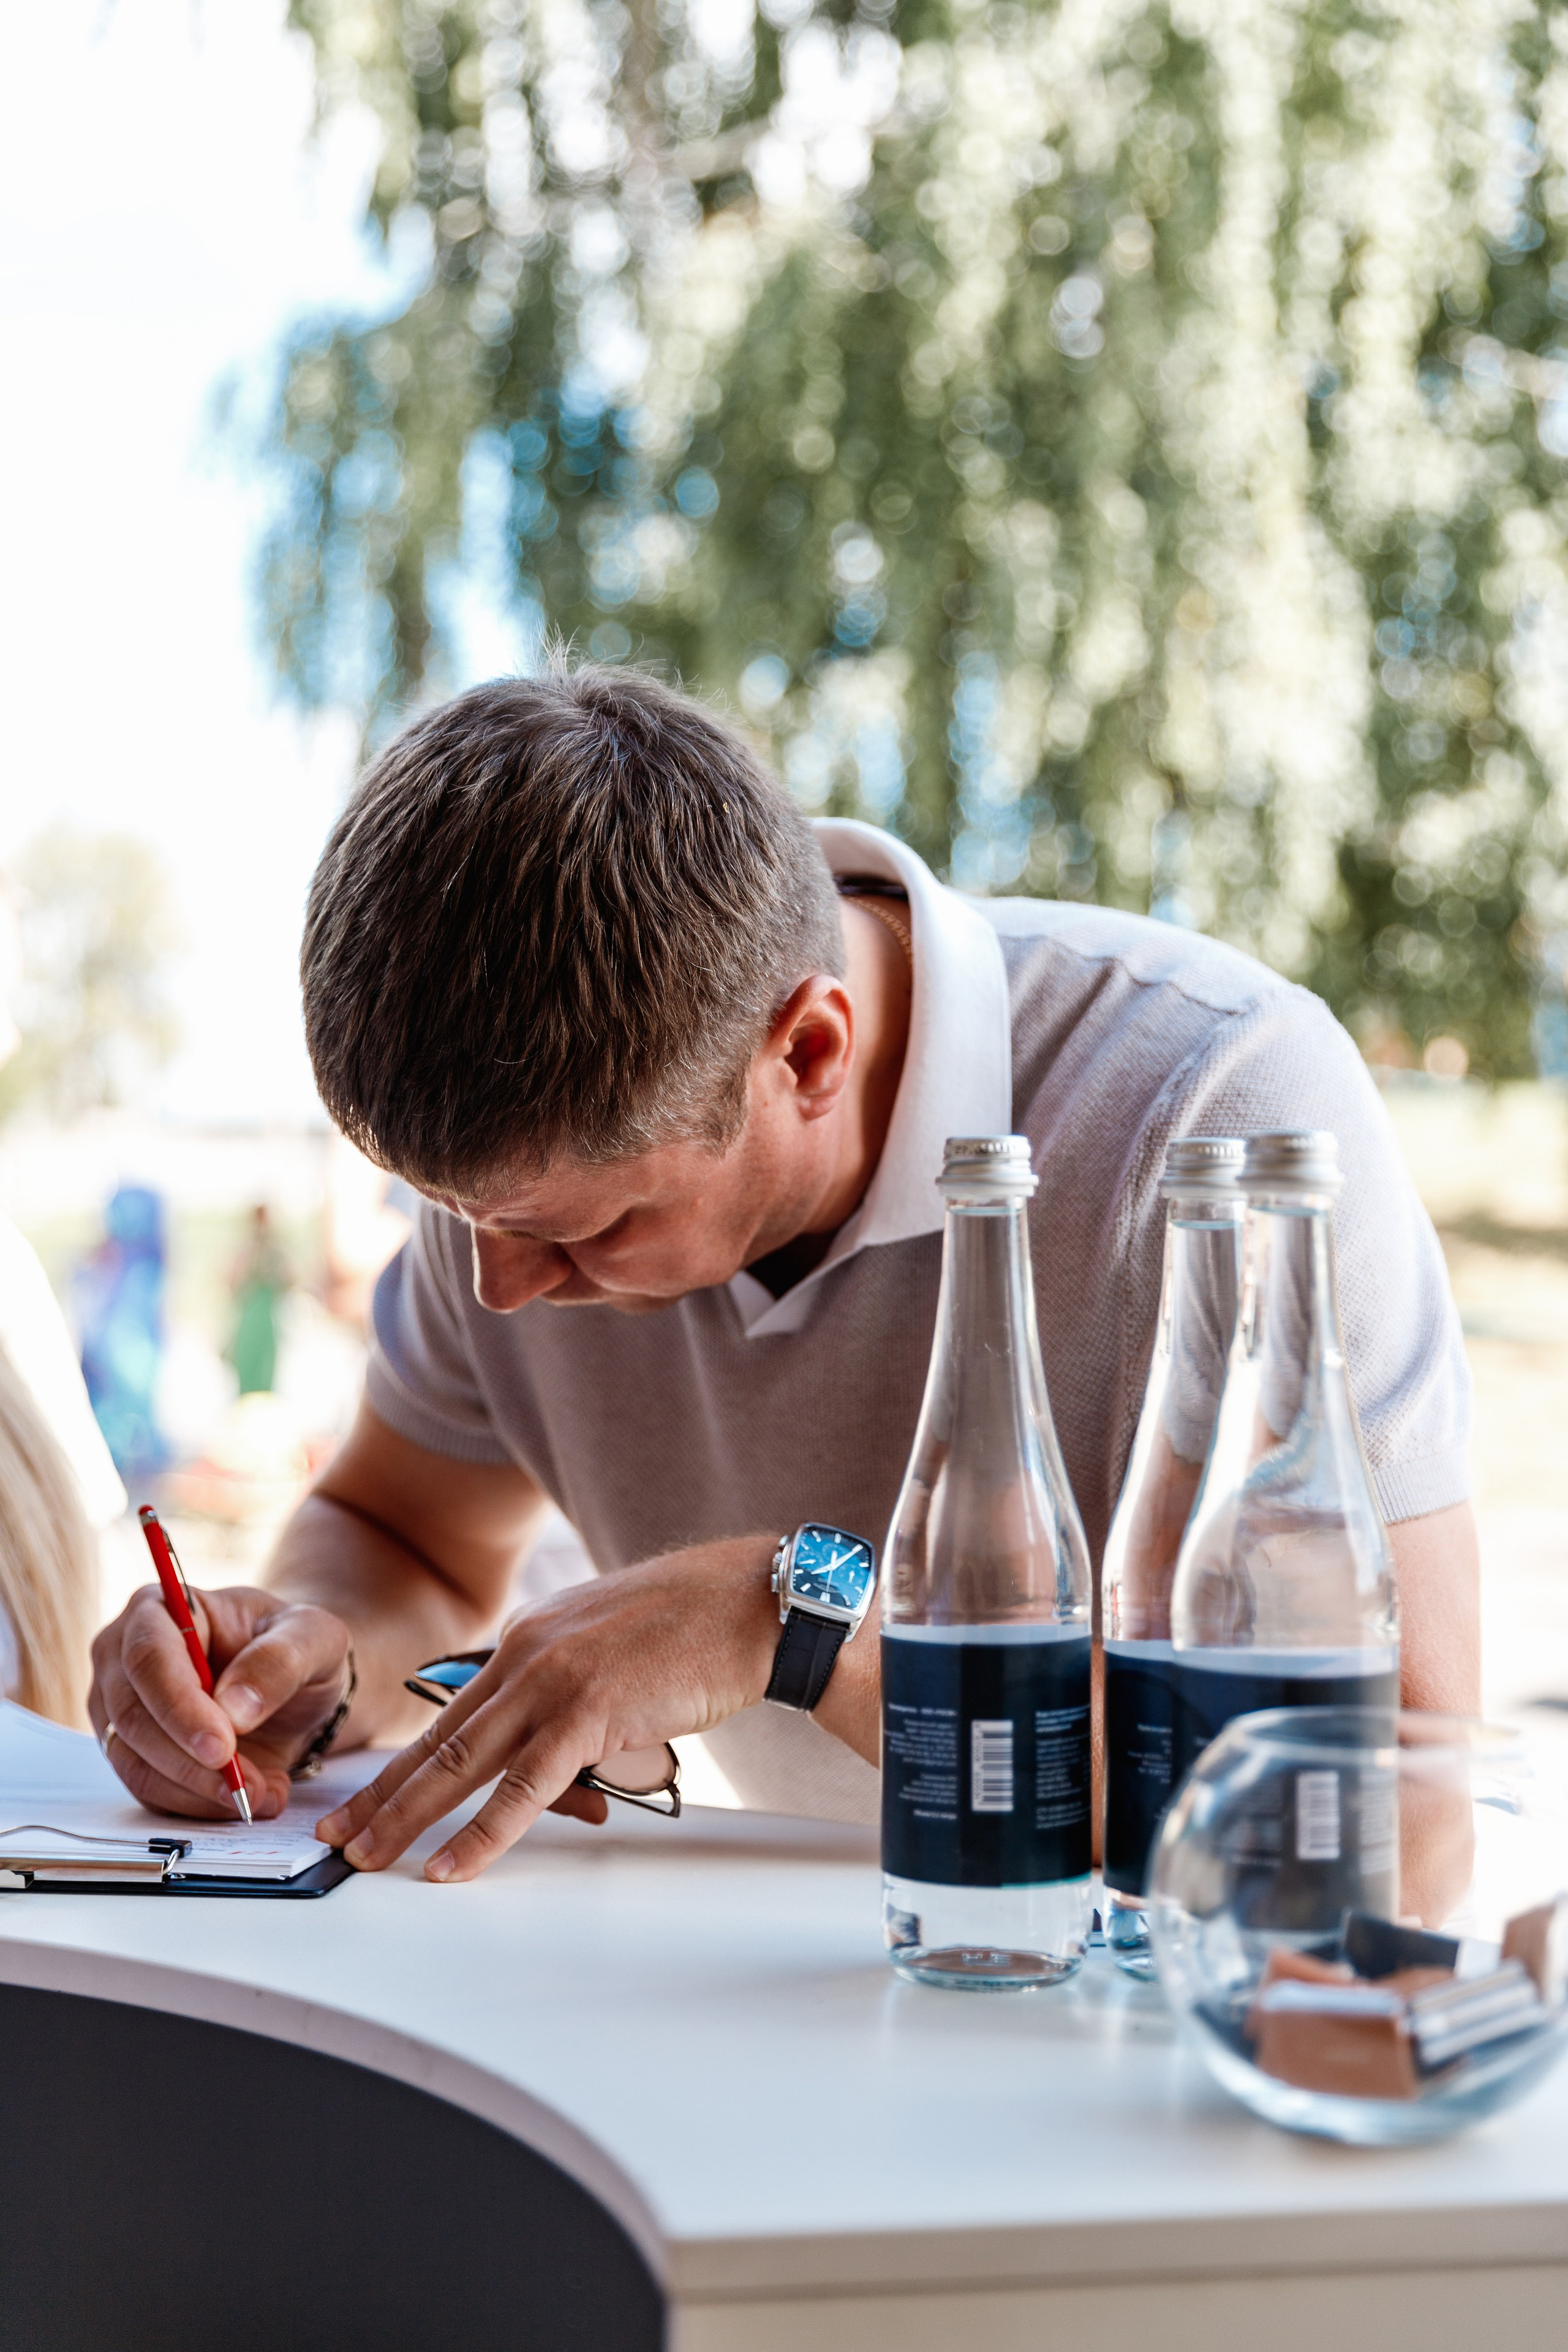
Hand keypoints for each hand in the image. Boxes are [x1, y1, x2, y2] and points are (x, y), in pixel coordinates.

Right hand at [90, 1583, 352, 1819]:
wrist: (294, 1687)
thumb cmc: (296, 1648)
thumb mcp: (314, 1638)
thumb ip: (279, 1661)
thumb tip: (234, 1709)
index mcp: (161, 1608)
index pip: (149, 1657)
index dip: (179, 1707)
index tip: (222, 1749)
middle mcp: (124, 1656)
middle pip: (133, 1717)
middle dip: (192, 1763)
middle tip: (252, 1787)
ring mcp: (120, 1708)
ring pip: (136, 1763)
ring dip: (199, 1791)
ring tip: (264, 1793)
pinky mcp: (130, 1753)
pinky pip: (149, 1792)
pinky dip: (198, 1805)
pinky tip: (249, 1797)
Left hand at [317, 1536, 779, 1881]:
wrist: (748, 1601)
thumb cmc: (693, 1627)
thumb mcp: (607, 1653)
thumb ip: (567, 1699)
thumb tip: (554, 1768)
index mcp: (528, 1639)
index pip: (450, 1713)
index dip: (403, 1762)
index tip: (366, 1799)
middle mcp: (526, 1654)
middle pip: (439, 1740)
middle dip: (382, 1796)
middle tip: (337, 1840)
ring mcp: (553, 1682)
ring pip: (463, 1763)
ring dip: (409, 1818)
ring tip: (369, 1860)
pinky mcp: (589, 1712)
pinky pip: (523, 1787)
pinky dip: (481, 1833)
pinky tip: (450, 1865)